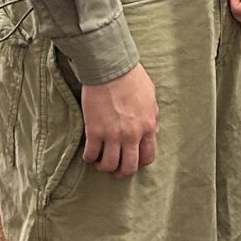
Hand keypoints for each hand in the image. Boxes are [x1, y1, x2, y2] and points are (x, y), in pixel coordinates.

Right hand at [78, 62, 158, 177]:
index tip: (132, 161)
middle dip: (122, 172)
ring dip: (104, 166)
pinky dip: (89, 158)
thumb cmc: (132, 78)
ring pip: (109, 165)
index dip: (139, 163)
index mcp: (148, 126)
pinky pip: (91, 154)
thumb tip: (152, 129)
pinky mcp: (94, 130)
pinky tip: (89, 154)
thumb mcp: (151, 97)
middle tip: (116, 169)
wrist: (111, 68)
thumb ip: (152, 116)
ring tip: (100, 162)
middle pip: (128, 167)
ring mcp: (112, 134)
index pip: (147, 157)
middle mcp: (131, 135)